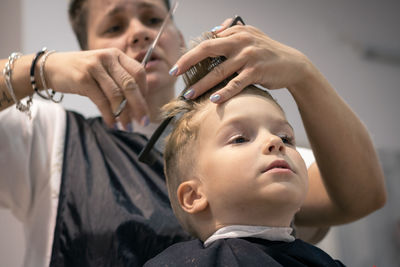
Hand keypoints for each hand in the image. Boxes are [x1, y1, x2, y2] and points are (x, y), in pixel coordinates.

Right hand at [45, 48, 148, 127]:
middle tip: (144, 121)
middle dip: (139, 106)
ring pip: (116, 94)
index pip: (139, 72)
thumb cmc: (83, 73)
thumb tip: (138, 107)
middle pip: (130, 84)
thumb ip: (120, 82)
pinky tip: (112, 124)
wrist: (51, 68)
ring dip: (124, 114)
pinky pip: (101, 101)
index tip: (144, 107)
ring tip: (127, 126)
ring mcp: (95, 66)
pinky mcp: (83, 78)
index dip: (144, 91)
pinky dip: (109, 115)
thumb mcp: (104, 71)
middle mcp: (108, 57)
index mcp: (117, 55)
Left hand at [170, 20, 314, 102]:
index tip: (178, 66)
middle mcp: (241, 41)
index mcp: (237, 33)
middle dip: (188, 62)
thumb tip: (214, 31)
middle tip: (174, 73)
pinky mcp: (256, 71)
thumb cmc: (268, 52)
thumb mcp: (252, 35)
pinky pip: (236, 83)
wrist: (293, 64)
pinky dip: (224, 92)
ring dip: (202, 84)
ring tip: (190, 94)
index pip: (207, 42)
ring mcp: (249, 56)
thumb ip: (233, 32)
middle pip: (207, 50)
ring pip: (219, 71)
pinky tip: (214, 99)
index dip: (190, 54)